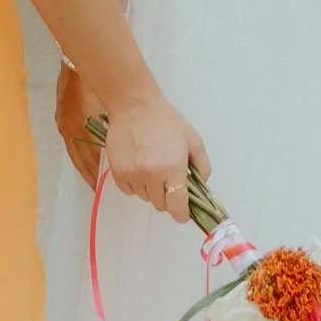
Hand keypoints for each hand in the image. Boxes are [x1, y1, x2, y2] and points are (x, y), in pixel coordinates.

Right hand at [55, 64, 102, 189]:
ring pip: (75, 153)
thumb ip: (109, 124)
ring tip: (92, 182)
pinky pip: (70, 145)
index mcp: (81, 124)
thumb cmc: (94, 82)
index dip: (98, 170)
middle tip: (99, 190)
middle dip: (90, 175)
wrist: (75, 65)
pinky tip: (84, 163)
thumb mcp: (104, 103)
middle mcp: (70, 128)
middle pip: (81, 158)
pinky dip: (78, 156)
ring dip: (84, 168)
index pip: (91, 154)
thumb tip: (120, 143)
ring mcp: (63, 124)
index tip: (106, 183)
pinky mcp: (61, 120)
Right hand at [94, 83, 208, 222]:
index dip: (181, 215)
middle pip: (161, 205)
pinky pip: (129, 191)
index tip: (182, 214)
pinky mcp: (118, 172)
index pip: (177, 207)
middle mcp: (152, 175)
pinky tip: (138, 166)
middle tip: (168, 179)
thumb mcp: (193, 139)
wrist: (134, 106)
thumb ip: (202, 166)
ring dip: (151, 189)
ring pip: (145, 198)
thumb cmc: (165, 120)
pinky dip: (135, 184)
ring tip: (152, 166)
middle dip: (167, 197)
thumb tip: (200, 187)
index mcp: (173, 168)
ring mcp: (133, 174)